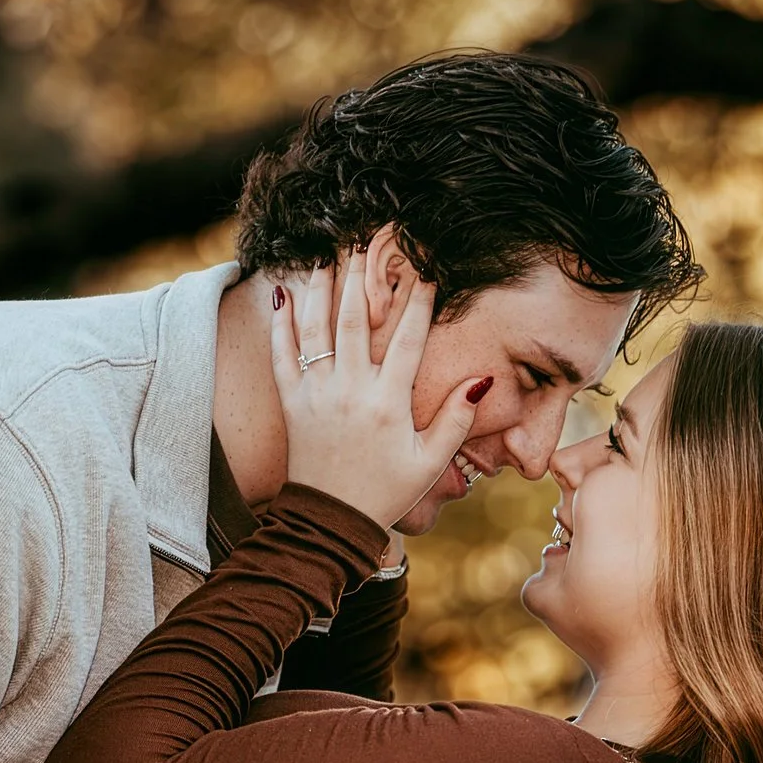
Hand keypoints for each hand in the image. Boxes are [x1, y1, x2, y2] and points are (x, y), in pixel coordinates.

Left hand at [270, 248, 489, 528]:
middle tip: (365, 241)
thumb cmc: (386, 491)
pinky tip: (283, 294)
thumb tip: (481, 380)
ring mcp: (317, 394)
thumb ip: (457, 421)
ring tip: (325, 253)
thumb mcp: (430, 463)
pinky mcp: (292, 402)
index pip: (409, 340)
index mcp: (389, 403)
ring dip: (320, 286)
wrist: (331, 520)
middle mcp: (351, 390)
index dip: (420, 302)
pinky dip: (280, 323)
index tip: (428, 270)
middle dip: (362, 276)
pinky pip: (281, 355)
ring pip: (316, 328)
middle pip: (355, 319)